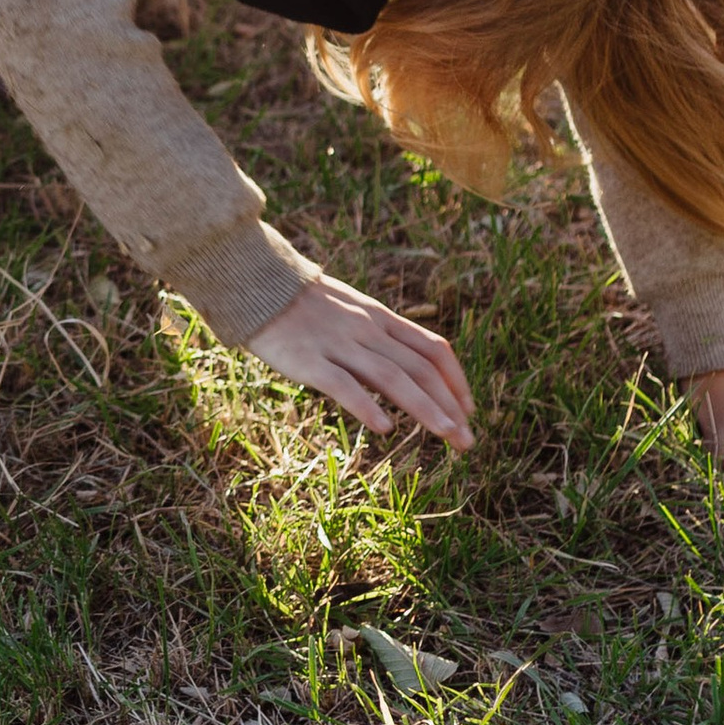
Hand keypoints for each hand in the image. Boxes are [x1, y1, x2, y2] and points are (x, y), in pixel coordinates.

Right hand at [246, 270, 475, 449]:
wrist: (255, 282)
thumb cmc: (304, 304)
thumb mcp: (352, 310)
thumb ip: (379, 335)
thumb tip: (409, 370)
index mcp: (380, 317)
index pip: (432, 348)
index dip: (456, 381)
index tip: (468, 411)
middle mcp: (366, 329)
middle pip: (419, 368)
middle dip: (449, 406)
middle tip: (467, 442)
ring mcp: (337, 343)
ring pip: (391, 377)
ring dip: (424, 408)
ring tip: (447, 435)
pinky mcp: (307, 359)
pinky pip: (342, 385)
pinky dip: (366, 406)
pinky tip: (384, 429)